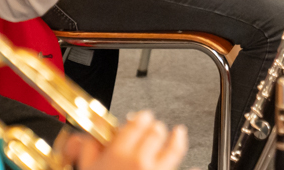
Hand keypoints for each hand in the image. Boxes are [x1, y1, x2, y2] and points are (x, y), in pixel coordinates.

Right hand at [63, 111, 189, 169]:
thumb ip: (87, 150)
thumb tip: (88, 138)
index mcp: (118, 153)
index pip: (136, 123)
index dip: (140, 118)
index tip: (142, 118)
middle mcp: (140, 160)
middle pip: (156, 132)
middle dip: (155, 129)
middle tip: (155, 128)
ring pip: (174, 148)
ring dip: (177, 138)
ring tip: (179, 134)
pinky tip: (196, 167)